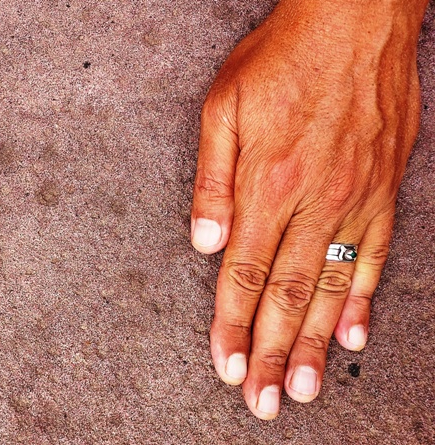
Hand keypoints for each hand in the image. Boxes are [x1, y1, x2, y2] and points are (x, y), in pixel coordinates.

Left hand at [191, 0, 426, 418]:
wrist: (354, 20)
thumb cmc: (280, 60)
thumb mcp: (222, 108)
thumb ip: (211, 181)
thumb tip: (203, 243)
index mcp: (265, 184)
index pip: (242, 273)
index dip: (231, 325)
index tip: (224, 366)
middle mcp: (312, 202)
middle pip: (285, 294)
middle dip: (268, 352)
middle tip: (260, 401)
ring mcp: (354, 200)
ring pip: (329, 287)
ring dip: (312, 343)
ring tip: (300, 388)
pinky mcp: (383, 190)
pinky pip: (372, 256)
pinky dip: (361, 300)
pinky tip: (350, 335)